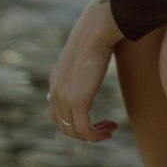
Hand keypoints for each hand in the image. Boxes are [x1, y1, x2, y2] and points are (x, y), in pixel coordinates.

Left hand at [46, 0, 123, 142]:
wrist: (96, 29)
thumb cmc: (98, 33)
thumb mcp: (88, 48)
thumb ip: (90, 56)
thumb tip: (105, 49)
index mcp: (56, 81)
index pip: (57, 112)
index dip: (75, 120)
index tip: (96, 116)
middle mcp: (55, 92)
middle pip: (64, 126)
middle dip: (85, 130)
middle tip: (108, 125)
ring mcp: (64, 98)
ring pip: (74, 131)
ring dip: (93, 135)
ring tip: (110, 129)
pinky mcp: (78, 103)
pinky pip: (85, 131)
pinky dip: (96, 136)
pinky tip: (111, 129)